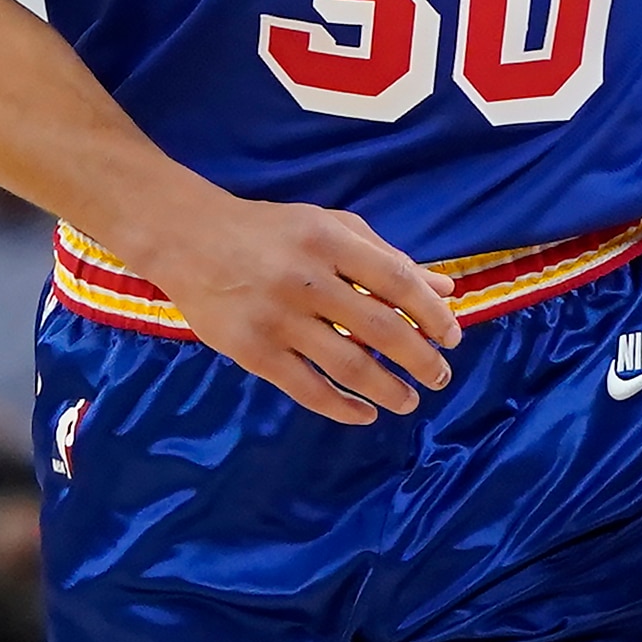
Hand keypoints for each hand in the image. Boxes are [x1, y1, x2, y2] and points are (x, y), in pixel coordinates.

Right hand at [119, 191, 460, 426]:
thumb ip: (387, 257)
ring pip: (348, 365)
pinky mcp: (252, 351)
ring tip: (408, 400)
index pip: (397, 282)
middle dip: (420, 359)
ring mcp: (277, 318)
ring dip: (388, 389)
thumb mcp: (332, 227)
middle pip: (380, 328)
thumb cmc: (272, 231)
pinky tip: (364, 414)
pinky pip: (307, 389)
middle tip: (440, 377)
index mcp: (329, 240)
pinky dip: (342, 407)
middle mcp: (305, 278)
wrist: (189, 238)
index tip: (452, 338)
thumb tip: (445, 291)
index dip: (431, 314)